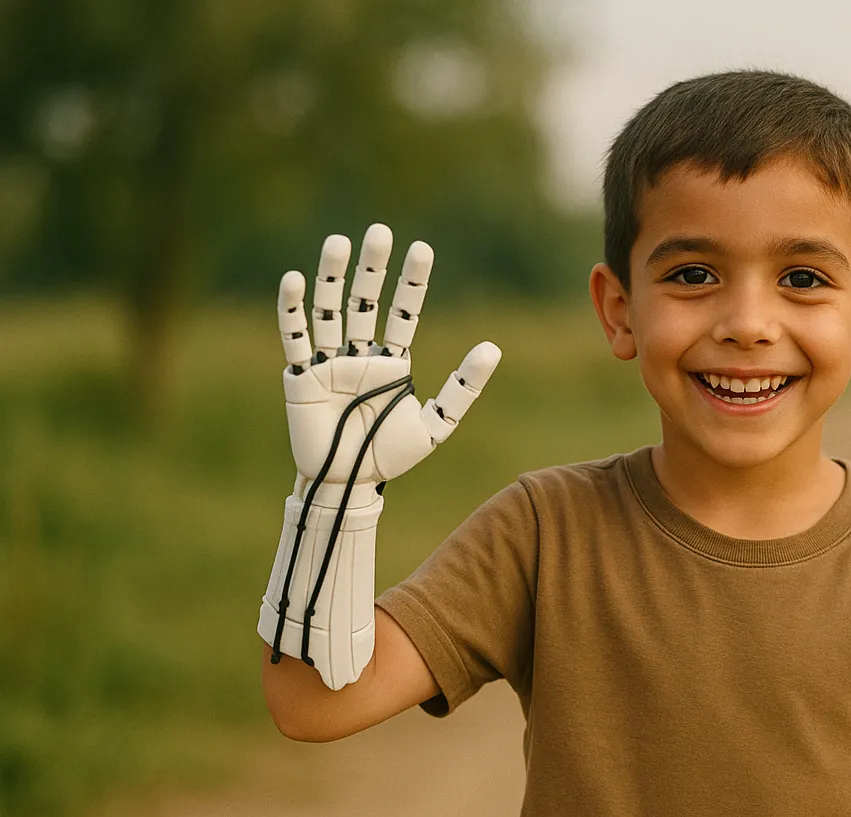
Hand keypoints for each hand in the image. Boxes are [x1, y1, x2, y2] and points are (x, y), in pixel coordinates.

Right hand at [275, 222, 500, 505]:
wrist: (348, 486)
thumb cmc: (389, 457)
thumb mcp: (435, 425)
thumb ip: (462, 389)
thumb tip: (492, 348)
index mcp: (391, 362)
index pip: (403, 312)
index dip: (411, 282)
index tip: (422, 248)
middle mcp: (359, 354)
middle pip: (364, 301)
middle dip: (372, 267)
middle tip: (380, 231)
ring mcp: (328, 362)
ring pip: (330, 310)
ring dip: (332, 276)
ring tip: (339, 242)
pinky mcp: (301, 376)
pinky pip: (296, 338)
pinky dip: (293, 310)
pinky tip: (295, 281)